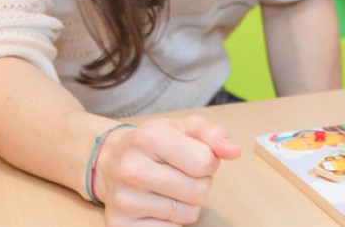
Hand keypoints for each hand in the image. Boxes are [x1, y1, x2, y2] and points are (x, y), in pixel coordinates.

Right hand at [95, 115, 240, 224]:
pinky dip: (171, 221)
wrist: (110, 161)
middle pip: (199, 191)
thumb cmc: (155, 143)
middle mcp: (131, 169)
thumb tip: (234, 152)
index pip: (205, 162)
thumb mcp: (185, 127)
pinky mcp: (119, 224)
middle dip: (200, 183)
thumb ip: (215, 134)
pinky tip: (155, 204)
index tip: (193, 157)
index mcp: (149, 138)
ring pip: (188, 214)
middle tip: (180, 174)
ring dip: (186, 203)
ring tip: (167, 188)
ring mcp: (122, 199)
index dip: (209, 162)